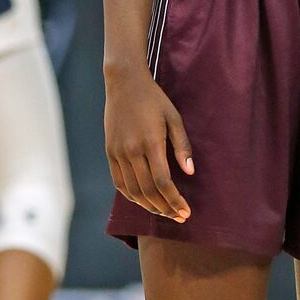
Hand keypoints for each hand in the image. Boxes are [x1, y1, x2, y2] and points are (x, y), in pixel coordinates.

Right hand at [104, 64, 193, 221]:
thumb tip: (190, 173)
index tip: (186, 211)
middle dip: (165, 208)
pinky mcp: (110, 152)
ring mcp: (118, 152)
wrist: (123, 83)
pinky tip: (143, 201)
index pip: (163, 182)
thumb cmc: (153, 99)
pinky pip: (119, 182)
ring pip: (132, 190)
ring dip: (149, 206)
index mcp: (150, 142)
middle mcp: (132, 150)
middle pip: (148, 191)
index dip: (174, 200)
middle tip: (179, 217)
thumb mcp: (174, 118)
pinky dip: (131, 196)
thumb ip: (182, 146)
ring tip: (164, 212)